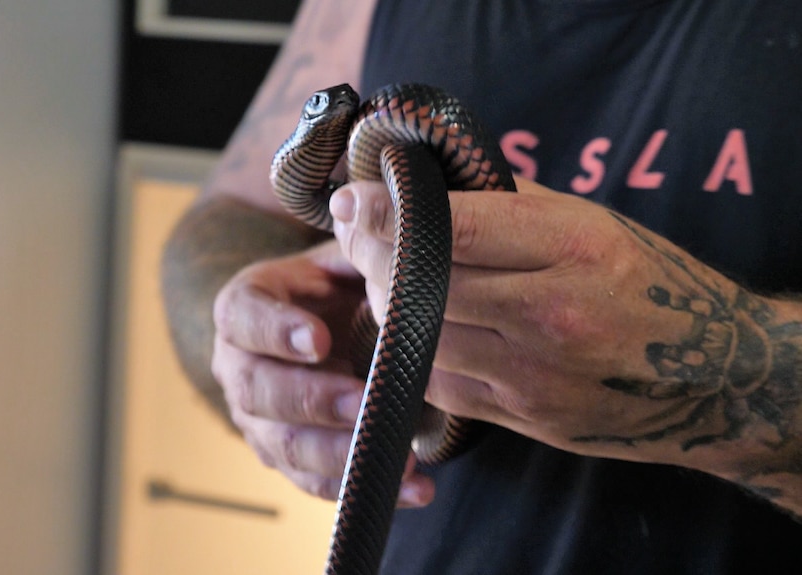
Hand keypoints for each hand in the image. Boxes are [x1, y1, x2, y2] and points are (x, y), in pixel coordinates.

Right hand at [212, 240, 434, 504]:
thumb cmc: (335, 290)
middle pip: (259, 391)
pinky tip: (415, 488)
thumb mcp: (340, 260)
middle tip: (363, 402)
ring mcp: (258, 419)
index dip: (276, 330)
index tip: (319, 339)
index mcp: (245, 308)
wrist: (323, 330)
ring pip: (284, 446)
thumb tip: (385, 226)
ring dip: (339, 454)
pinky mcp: (287, 457)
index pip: (243, 317)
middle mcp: (240, 366)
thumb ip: (357, 249)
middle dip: (314, 400)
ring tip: (396, 456)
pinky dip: (363, 487)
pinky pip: (316, 483)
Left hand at [330, 177, 761, 471]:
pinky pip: (441, 386)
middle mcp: (553, 314)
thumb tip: (420, 188)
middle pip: (423, 288)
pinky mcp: (527, 419)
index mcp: (574, 248)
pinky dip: (415, 352)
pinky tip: (419, 327)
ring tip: (388, 280)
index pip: (453, 230)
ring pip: (420, 342)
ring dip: (387, 307)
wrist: (711, 375)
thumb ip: (506, 204)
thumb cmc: (649, 282)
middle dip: (373, 258)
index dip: (386, 214)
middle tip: (360, 235)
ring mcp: (537, 376)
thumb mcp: (590, 221)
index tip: (352, 201)